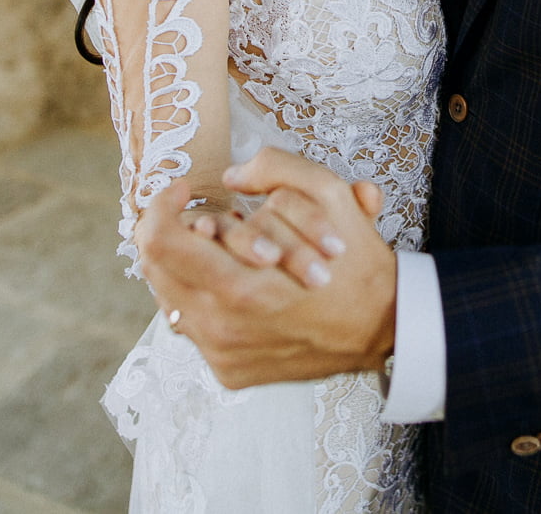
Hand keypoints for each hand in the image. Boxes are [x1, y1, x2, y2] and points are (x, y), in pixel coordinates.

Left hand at [135, 149, 395, 388]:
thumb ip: (276, 168)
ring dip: (189, 267)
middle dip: (173, 233)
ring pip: (170, 298)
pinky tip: (239, 286)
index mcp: (237, 287)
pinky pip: (195, 328)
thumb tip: (231, 175)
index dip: (161, 205)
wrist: (385, 328)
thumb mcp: (331, 195)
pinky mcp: (228, 371)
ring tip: (228, 253)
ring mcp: (221, 355)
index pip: (157, 242)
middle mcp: (219, 329)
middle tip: (205, 219)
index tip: (184, 191)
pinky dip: (207, 300)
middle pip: (155, 269)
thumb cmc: (356, 265)